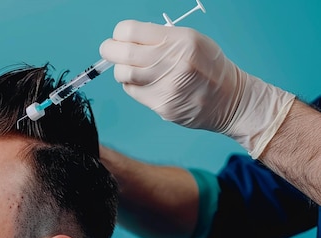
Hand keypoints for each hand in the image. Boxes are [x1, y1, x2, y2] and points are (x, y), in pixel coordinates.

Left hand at [99, 20, 294, 157]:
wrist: (231, 100)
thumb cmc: (209, 68)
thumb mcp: (193, 41)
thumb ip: (162, 38)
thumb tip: (128, 38)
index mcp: (180, 40)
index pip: (130, 31)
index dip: (119, 34)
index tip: (119, 38)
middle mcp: (172, 60)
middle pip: (122, 52)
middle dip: (109, 51)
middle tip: (109, 51)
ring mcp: (166, 84)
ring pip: (123, 74)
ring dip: (120, 71)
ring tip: (128, 69)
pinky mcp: (161, 104)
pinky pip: (133, 91)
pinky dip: (132, 86)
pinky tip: (143, 83)